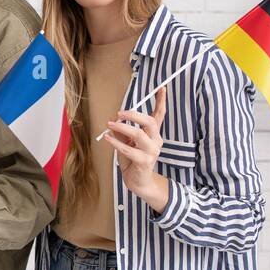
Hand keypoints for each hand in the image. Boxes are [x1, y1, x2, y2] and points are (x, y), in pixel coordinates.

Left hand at [103, 85, 169, 211]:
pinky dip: (116, 143)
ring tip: (110, 124)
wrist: (138, 181)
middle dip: (134, 114)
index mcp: (153, 134)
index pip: (159, 115)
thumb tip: (114, 122)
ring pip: (139, 135)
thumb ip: (123, 132)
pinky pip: (129, 150)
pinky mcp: (144, 162)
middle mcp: (155, 141)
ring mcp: (151, 152)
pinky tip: (107, 138)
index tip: (161, 88)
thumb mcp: (126, 142)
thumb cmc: (132, 159)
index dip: (161, 101)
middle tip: (119, 113)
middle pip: (149, 122)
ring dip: (122, 128)